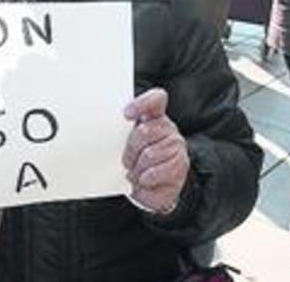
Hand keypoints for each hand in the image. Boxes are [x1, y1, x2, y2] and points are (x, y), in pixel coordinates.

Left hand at [122, 88, 188, 214]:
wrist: (151, 189)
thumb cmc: (136, 164)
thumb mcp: (126, 145)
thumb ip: (122, 133)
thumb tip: (108, 129)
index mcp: (154, 118)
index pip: (155, 100)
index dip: (142, 103)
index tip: (127, 114)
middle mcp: (168, 128)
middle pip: (145, 131)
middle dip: (131, 150)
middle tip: (127, 161)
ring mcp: (177, 145)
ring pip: (149, 154)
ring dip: (137, 168)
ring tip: (136, 173)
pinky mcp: (181, 164)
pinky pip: (157, 171)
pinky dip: (146, 179)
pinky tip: (145, 180)